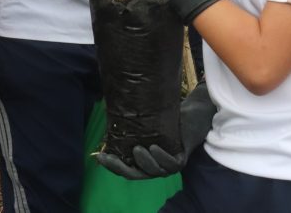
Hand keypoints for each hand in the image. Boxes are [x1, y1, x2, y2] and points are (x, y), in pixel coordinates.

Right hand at [97, 82, 214, 178]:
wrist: (191, 116)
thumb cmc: (166, 121)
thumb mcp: (145, 126)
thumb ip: (131, 130)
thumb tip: (109, 120)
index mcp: (145, 164)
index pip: (126, 170)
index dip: (112, 165)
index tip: (99, 156)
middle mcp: (156, 169)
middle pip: (137, 174)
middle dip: (122, 167)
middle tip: (111, 156)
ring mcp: (169, 167)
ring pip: (154, 170)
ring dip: (144, 162)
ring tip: (136, 148)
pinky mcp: (181, 161)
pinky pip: (171, 163)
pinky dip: (161, 157)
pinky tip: (153, 147)